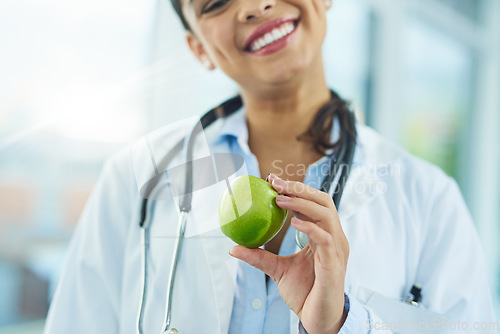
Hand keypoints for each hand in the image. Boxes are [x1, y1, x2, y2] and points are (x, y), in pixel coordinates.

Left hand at [229, 174, 348, 333]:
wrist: (318, 319)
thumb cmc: (305, 294)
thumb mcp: (278, 270)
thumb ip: (260, 256)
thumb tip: (234, 247)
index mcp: (324, 236)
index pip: (314, 204)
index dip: (296, 189)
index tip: (272, 181)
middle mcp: (334, 238)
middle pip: (323, 201)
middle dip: (300, 188)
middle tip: (275, 182)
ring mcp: (337, 249)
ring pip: (326, 214)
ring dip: (302, 202)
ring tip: (279, 199)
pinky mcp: (335, 263)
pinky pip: (325, 238)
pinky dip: (309, 227)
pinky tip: (293, 222)